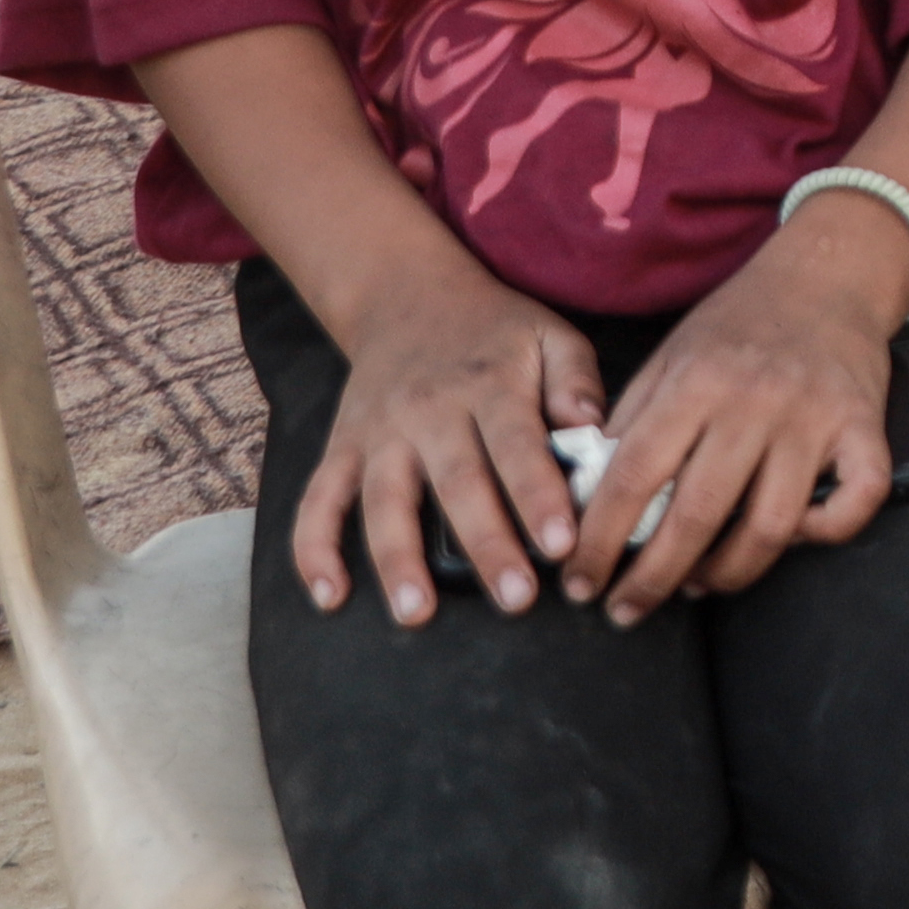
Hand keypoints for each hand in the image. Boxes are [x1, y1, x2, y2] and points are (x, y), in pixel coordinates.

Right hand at [293, 252, 605, 629]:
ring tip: (416, 613)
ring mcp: (378, 432)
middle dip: (485, 543)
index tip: (562, 545)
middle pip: (456, 483)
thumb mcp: (548, 335)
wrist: (407, 295)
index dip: (539, 495)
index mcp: (489, 384)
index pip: (517, 445)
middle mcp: (428, 411)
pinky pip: (318, 501)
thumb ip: (575, 380)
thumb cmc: (494, 331)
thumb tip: (593, 429)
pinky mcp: (342, 447)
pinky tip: (330, 596)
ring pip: (383, 500)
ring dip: (397, 559)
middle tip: (514, 598)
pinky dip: (314, 549)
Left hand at [568, 196, 908, 623]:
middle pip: (698, 514)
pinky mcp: (865, 427)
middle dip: (652, 578)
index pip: (634, 476)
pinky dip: (824, 533)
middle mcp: (754, 400)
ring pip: (772, 525)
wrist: (826, 273)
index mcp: (695, 382)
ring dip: (727, 574)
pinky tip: (792, 540)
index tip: (579, 581)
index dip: (600, 539)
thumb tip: (587, 499)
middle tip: (625, 612)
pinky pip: (855, 501)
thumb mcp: (671, 356)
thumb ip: (631, 422)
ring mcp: (814, 417)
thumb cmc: (738, 323)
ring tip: (697, 586)